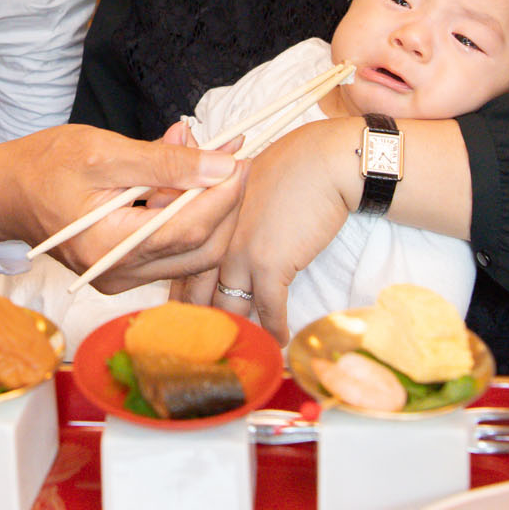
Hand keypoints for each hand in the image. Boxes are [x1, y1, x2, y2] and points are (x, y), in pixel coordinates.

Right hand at [0, 123, 244, 290]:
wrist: (4, 192)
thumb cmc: (43, 166)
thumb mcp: (103, 152)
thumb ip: (164, 163)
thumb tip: (220, 166)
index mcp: (107, 246)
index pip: (189, 229)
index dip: (224, 195)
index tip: (240, 157)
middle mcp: (116, 273)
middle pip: (201, 249)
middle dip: (225, 203)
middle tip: (232, 156)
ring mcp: (120, 277)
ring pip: (192, 252)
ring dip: (207, 206)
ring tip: (202, 156)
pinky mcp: (123, 270)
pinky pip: (171, 249)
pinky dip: (183, 213)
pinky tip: (178, 176)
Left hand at [191, 116, 359, 340]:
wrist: (323, 163)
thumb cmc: (293, 167)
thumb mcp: (246, 182)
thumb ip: (231, 209)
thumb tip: (233, 230)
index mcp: (208, 216)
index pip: (186, 263)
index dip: (185, 292)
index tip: (186, 311)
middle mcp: (216, 237)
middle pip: (198, 290)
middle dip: (202, 320)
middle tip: (208, 341)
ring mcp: (240, 253)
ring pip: (229, 305)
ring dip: (237, 329)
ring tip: (241, 347)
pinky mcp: (270, 265)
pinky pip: (268, 309)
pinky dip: (273, 328)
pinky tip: (278, 340)